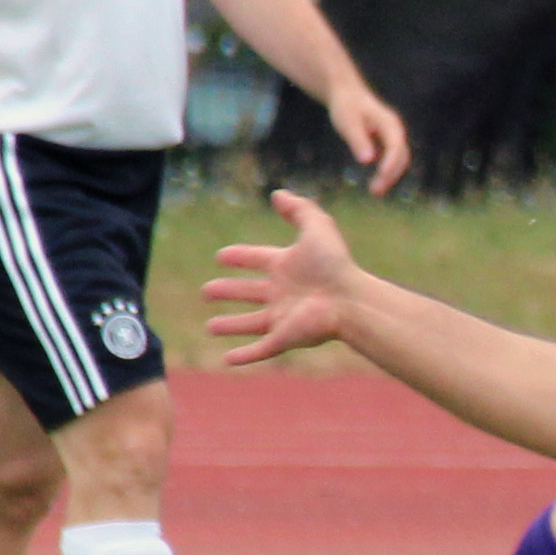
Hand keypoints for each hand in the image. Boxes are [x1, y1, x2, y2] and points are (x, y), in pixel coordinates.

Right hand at [203, 189, 356, 365]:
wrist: (349, 299)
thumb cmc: (335, 264)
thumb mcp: (317, 227)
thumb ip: (299, 209)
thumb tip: (277, 194)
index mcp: (287, 266)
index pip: (257, 259)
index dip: (240, 257)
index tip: (221, 257)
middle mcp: (282, 293)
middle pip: (249, 292)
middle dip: (227, 291)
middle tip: (206, 291)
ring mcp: (282, 318)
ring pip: (249, 324)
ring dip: (230, 325)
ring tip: (210, 327)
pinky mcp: (283, 338)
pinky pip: (259, 350)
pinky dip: (243, 356)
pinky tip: (227, 360)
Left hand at [331, 83, 412, 195]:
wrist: (346, 94)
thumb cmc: (346, 107)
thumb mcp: (348, 123)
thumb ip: (358, 141)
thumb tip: (367, 160)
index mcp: (389, 123)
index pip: (396, 146)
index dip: (391, 163)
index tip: (382, 177)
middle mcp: (395, 130)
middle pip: (401, 156)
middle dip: (391, 175)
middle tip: (375, 191)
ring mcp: (392, 136)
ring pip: (399, 160)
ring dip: (390, 177)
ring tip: (375, 192)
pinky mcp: (386, 141)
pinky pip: (392, 160)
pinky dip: (387, 172)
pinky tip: (376, 183)